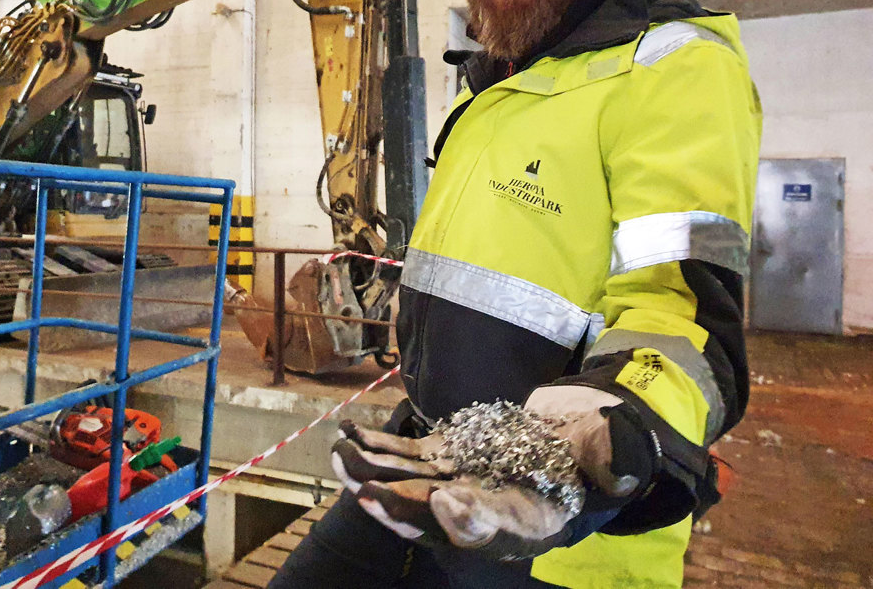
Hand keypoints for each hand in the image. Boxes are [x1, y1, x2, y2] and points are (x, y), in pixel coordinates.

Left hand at [332, 388, 652, 559]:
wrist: (567, 441)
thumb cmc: (595, 452)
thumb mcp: (612, 457)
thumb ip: (614, 463)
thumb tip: (621, 472)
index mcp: (519, 521)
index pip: (488, 529)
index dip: (466, 520)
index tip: (449, 500)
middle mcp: (478, 509)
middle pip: (430, 515)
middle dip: (395, 504)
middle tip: (366, 491)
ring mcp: (453, 480)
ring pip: (405, 483)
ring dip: (370, 472)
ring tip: (341, 455)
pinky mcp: (440, 455)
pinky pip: (402, 454)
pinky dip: (376, 444)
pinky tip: (349, 434)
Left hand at [332, 422, 573, 560]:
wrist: (558, 466)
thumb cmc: (543, 502)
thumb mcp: (518, 515)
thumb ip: (478, 515)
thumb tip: (441, 502)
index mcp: (454, 528)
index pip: (417, 522)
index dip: (392, 511)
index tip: (369, 497)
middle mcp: (438, 506)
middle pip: (395, 495)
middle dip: (366, 481)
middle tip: (342, 460)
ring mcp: (434, 476)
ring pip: (391, 471)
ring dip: (363, 458)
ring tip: (339, 444)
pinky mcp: (435, 453)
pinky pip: (400, 450)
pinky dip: (376, 440)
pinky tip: (352, 429)